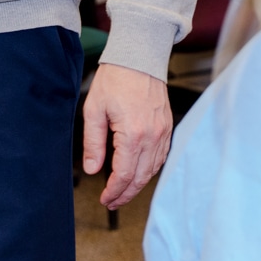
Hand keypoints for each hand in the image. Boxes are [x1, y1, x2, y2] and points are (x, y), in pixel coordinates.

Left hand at [81, 63, 172, 209]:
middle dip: (125, 194)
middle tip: (112, 202)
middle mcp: (152, 136)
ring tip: (123, 192)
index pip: (123, 175)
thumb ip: (93, 143)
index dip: (113, 191)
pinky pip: (161, 157)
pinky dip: (150, 170)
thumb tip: (93, 170)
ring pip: (153, 170)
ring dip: (138, 185)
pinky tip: (139, 173)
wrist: (139, 58)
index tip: (104, 199)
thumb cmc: (116, 79)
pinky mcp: (167, 127)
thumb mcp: (94, 110)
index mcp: (133, 134)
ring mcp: (163, 132)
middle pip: (140, 178)